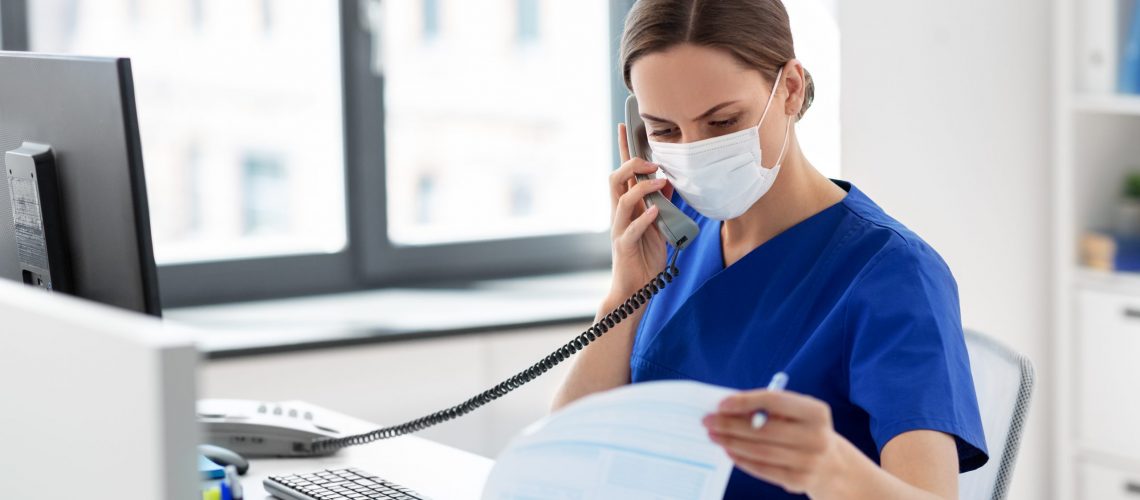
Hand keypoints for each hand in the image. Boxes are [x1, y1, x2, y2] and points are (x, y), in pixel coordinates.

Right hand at [608, 123, 673, 299]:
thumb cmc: (645, 258)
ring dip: (642, 188)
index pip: (622, 172)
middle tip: (653, 164)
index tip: (625, 125)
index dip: (623, 149)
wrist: (635, 290)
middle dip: (632, 165)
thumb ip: (660, 205)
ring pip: (621, 199)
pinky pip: (631, 228)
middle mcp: (619, 214)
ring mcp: (620, 230)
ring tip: (660, 184)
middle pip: (615, 178)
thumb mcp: (658, 227)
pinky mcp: (624, 247)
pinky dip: (644, 218)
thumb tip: (668, 182)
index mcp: (627, 207)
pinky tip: (656, 213)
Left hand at [702, 389, 846, 496]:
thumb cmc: (802, 430)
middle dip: (731, 424)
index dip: (745, 401)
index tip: (721, 404)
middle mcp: (816, 437)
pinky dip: (742, 460)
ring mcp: (809, 461)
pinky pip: (763, 469)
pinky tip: (729, 451)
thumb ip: (767, 408)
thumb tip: (727, 408)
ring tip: (714, 436)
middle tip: (708, 421)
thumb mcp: (795, 414)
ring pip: (760, 451)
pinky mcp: (799, 480)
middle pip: (764, 429)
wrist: (831, 465)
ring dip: (732, 442)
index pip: (775, 401)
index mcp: (816, 412)